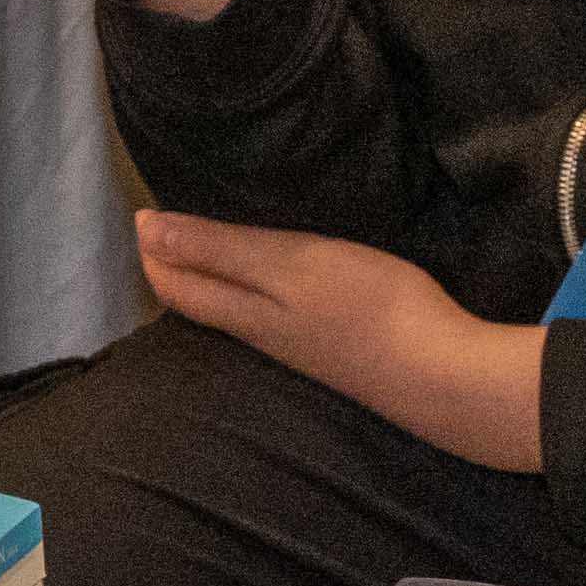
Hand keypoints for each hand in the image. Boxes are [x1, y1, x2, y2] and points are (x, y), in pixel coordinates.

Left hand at [132, 211, 547, 472]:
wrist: (442, 378)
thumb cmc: (367, 308)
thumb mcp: (290, 265)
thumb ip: (219, 249)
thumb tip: (144, 229)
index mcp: (244, 314)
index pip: (175, 284)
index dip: (152, 248)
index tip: (143, 208)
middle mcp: (261, 336)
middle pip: (200, 302)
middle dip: (174, 263)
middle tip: (164, 220)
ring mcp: (298, 348)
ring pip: (233, 312)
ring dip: (211, 276)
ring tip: (206, 241)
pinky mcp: (332, 349)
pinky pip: (271, 317)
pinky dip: (252, 290)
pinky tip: (273, 278)